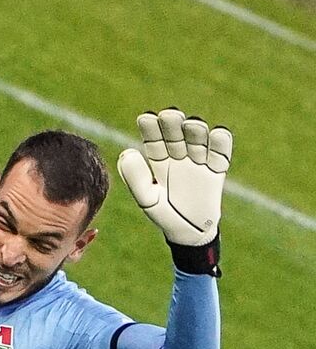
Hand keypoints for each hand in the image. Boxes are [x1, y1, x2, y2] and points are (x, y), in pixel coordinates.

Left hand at [118, 108, 231, 246]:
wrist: (189, 233)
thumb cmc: (163, 215)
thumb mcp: (147, 199)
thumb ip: (136, 178)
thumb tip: (127, 152)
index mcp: (159, 160)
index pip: (154, 139)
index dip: (150, 128)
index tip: (145, 118)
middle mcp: (179, 155)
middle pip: (176, 134)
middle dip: (173, 124)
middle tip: (169, 115)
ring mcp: (199, 161)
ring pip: (198, 139)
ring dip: (196, 130)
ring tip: (191, 125)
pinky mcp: (217, 169)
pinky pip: (221, 153)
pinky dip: (221, 143)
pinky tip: (218, 133)